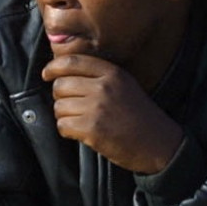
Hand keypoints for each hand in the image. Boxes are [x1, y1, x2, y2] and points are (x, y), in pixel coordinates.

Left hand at [41, 51, 184, 173]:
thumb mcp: (125, 86)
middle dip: (61, 97)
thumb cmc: (140, 116)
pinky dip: (68, 131)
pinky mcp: (92, 129)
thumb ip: (100, 76)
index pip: (72, 62)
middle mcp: (103, 87)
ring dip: (65, 116)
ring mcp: (97, 108)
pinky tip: (82, 133)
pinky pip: (63, 125)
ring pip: (59, 107)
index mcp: (112, 73)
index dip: (53, 68)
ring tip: (82, 121)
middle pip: (60, 85)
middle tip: (73, 107)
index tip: (47, 74)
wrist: (159, 144)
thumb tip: (62, 75)